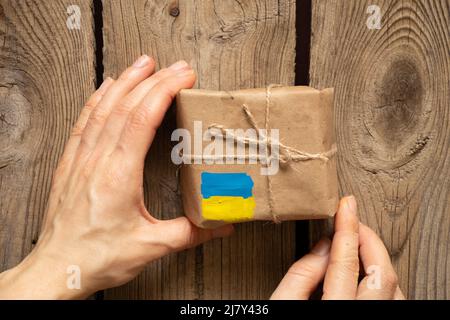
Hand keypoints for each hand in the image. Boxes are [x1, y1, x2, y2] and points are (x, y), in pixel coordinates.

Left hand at [0, 56, 232, 298]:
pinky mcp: (71, 163)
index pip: (141, 119)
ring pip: (103, 108)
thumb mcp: (151, 247)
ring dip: (125, 81)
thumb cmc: (97, 257)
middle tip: (176, 66)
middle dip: (153, 80)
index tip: (183, 77)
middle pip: (125, 106)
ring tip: (144, 63)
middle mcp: (97, 160)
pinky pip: (85, 121)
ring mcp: (81, 159)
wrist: (57, 268)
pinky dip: (98, 99)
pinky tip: (106, 87)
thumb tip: (222, 226)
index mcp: (118, 175)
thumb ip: (189, 234)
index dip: (163, 92)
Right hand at [271, 196, 404, 299]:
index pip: (346, 261)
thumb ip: (302, 273)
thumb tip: (324, 245)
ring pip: (395, 287)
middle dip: (369, 238)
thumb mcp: (281, 305)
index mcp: (334, 313)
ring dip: (378, 258)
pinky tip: (366, 270)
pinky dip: (382, 278)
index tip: (346, 205)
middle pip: (382, 272)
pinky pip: (393, 300)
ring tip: (358, 243)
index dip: (347, 227)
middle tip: (353, 220)